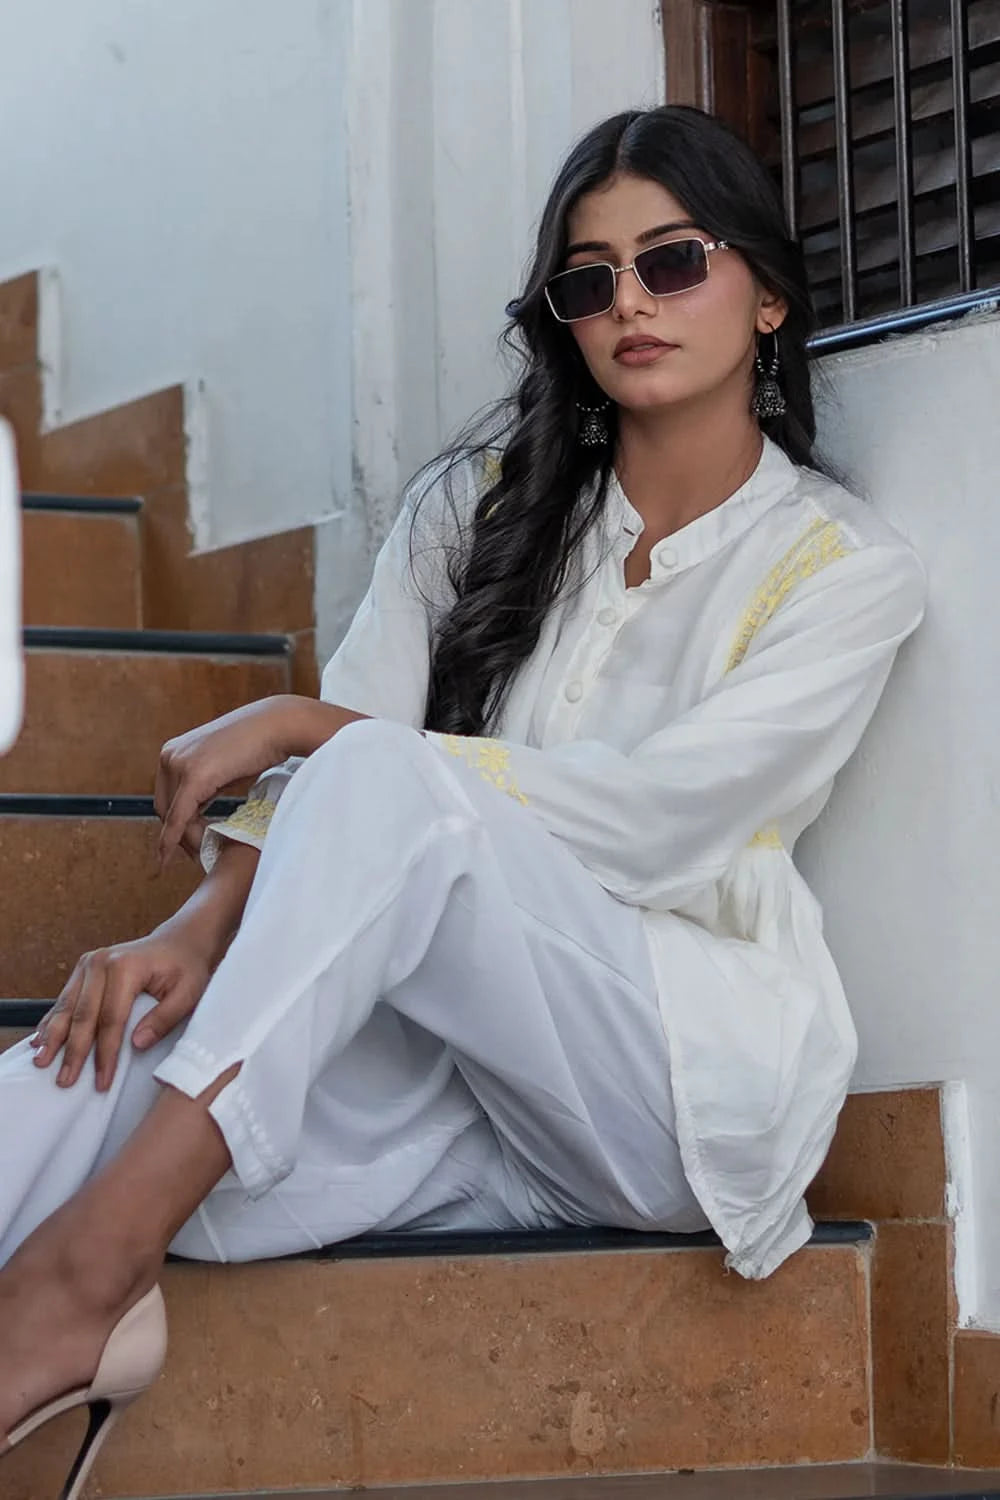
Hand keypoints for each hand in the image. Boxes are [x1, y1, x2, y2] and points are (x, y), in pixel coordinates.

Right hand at [30, 927, 213, 1091]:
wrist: (178, 941)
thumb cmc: (186, 968)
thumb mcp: (188, 993)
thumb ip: (164, 1018)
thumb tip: (136, 1044)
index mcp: (126, 966)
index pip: (111, 1019)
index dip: (105, 1054)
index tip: (102, 1081)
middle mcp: (101, 962)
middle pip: (83, 1015)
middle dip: (73, 1052)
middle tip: (65, 1081)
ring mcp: (88, 964)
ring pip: (67, 1008)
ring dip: (53, 1038)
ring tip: (41, 1063)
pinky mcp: (83, 969)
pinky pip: (64, 999)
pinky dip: (51, 1021)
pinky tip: (39, 1040)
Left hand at [154, 697, 292, 868]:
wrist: (278, 725)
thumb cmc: (258, 744)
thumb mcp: (222, 767)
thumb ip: (206, 784)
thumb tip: (199, 808)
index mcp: (173, 751)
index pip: (166, 797)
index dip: (174, 824)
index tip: (189, 844)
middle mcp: (169, 755)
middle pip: (163, 808)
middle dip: (177, 834)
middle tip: (198, 854)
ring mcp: (179, 764)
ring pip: (170, 816)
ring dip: (184, 839)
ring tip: (204, 853)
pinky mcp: (193, 776)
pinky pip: (179, 817)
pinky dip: (174, 839)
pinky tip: (173, 856)